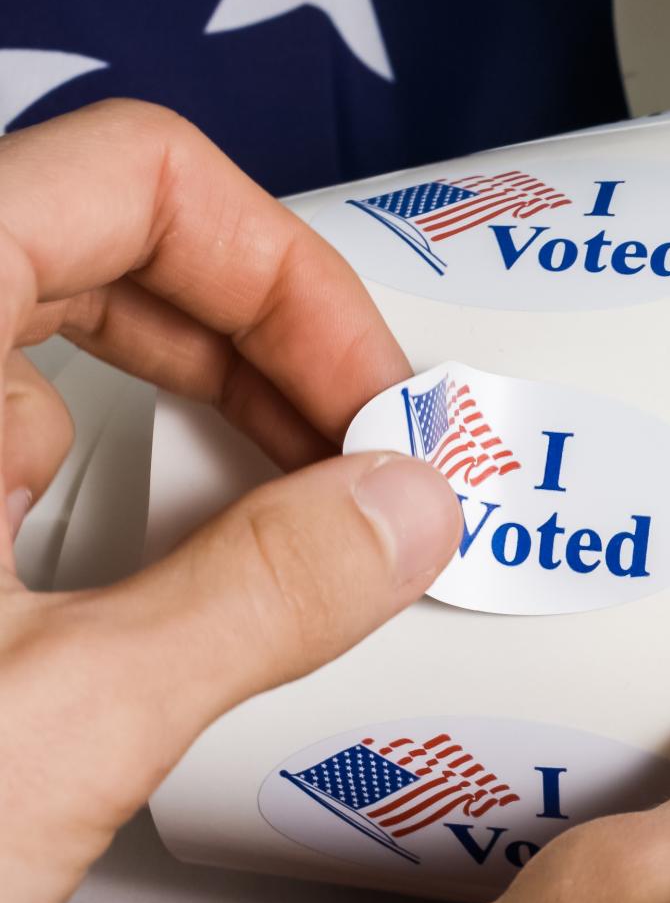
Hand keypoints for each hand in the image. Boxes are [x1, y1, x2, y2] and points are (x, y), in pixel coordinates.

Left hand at [0, 101, 461, 902]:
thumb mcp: (47, 723)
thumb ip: (257, 599)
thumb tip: (397, 515)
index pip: (137, 179)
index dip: (287, 276)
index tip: (366, 393)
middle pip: (109, 245)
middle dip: (262, 346)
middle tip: (356, 444)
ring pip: (57, 343)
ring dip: (198, 413)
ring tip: (289, 510)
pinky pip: (8, 435)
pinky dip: (115, 482)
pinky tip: (163, 576)